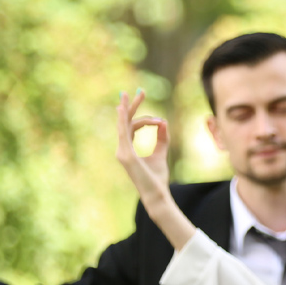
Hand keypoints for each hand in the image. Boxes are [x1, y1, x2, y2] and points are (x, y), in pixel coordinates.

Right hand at [115, 90, 170, 204]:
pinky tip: (122, 110)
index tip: (160, 119)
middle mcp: (122, 149)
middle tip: (140, 91)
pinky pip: (123, 133)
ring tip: (129, 94)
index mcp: (129, 149)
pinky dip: (122, 120)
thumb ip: (162, 138)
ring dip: (128, 109)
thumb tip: (163, 122)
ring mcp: (122, 152)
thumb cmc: (157, 177)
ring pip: (124, 125)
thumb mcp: (161, 153)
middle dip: (132, 106)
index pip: (132, 126)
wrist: (157, 194)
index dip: (145, 118)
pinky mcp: (125, 155)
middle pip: (126, 122)